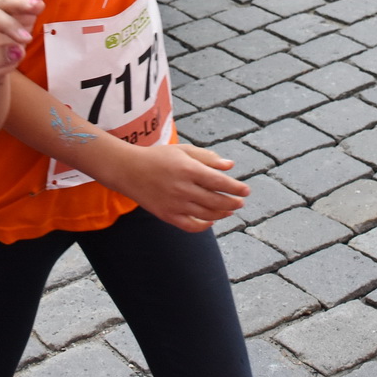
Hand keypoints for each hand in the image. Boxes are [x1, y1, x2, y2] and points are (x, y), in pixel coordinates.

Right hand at [105, 143, 248, 231]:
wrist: (129, 170)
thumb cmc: (159, 157)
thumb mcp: (183, 150)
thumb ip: (207, 158)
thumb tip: (230, 166)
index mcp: (188, 169)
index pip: (220, 182)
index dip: (236, 188)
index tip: (246, 191)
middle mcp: (183, 188)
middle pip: (216, 201)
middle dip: (233, 203)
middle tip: (241, 202)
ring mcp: (175, 204)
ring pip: (206, 215)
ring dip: (222, 214)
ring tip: (230, 210)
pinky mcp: (167, 216)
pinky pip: (190, 226)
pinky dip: (204, 226)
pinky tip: (211, 221)